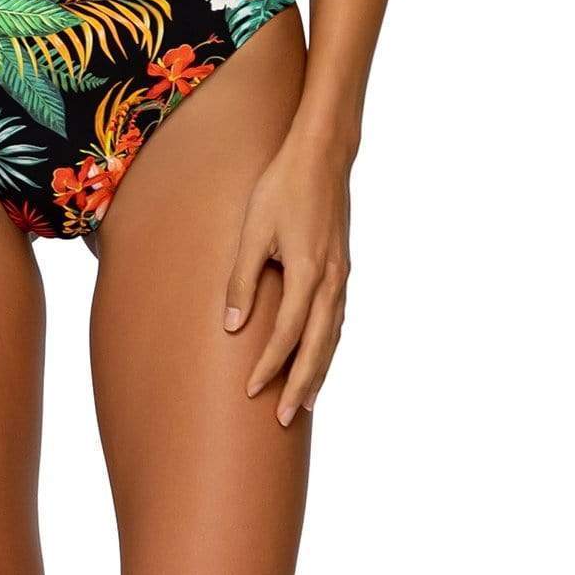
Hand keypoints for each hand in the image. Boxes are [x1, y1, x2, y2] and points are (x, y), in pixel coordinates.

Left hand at [222, 122, 351, 424]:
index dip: (270, 365)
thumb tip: (231, 326)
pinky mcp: (343, 267)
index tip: (252, 391)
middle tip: (286, 420)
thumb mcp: (253, 228)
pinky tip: (320, 354)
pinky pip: (338, 318)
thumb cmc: (282, 186)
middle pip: (317, 346)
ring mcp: (341, 275)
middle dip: (301, 384)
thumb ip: (242, 278)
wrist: (322, 155)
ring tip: (306, 401)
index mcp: (307, 272)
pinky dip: (329, 344)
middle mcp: (330, 280)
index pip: (286, 333)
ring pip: (332, 335)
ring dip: (320, 370)